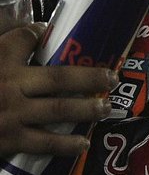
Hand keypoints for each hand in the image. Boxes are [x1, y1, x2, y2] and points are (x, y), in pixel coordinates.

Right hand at [0, 23, 115, 157]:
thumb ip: (5, 51)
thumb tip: (34, 32)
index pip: (24, 38)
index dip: (40, 31)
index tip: (54, 29)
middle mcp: (8, 86)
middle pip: (59, 77)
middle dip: (90, 77)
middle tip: (112, 77)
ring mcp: (10, 115)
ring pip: (60, 109)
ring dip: (88, 108)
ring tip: (106, 108)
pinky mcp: (8, 140)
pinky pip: (45, 143)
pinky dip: (67, 145)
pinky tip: (83, 144)